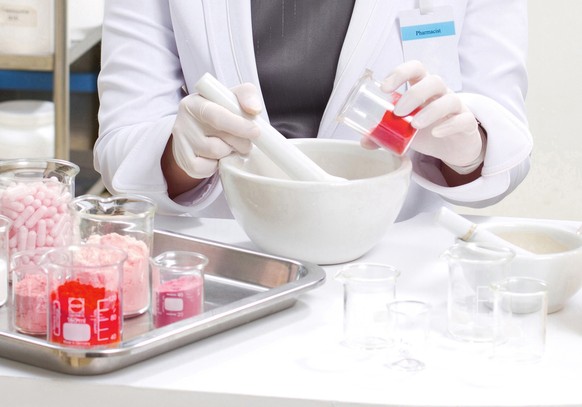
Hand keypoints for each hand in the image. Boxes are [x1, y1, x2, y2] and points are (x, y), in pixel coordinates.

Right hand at [171, 83, 261, 178]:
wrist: (198, 130)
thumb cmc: (220, 112)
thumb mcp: (231, 97)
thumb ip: (246, 95)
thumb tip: (254, 109)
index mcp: (195, 103)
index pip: (216, 116)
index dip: (238, 126)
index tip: (256, 132)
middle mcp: (183, 122)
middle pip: (217, 141)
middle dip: (239, 144)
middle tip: (246, 142)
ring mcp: (181, 143)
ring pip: (214, 154)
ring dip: (228, 152)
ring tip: (230, 145)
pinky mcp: (184, 161)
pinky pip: (206, 169)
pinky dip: (216, 165)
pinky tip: (218, 156)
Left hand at [366, 61, 483, 173]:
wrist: (453, 145)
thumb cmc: (427, 128)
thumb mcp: (403, 129)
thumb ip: (384, 132)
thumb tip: (364, 141)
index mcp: (423, 88)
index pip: (415, 68)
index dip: (400, 72)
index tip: (384, 88)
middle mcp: (441, 93)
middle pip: (433, 80)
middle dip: (413, 94)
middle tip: (398, 113)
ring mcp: (456, 107)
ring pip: (450, 99)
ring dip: (430, 111)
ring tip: (415, 126)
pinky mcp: (467, 123)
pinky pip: (463, 119)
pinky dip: (450, 125)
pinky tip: (436, 133)